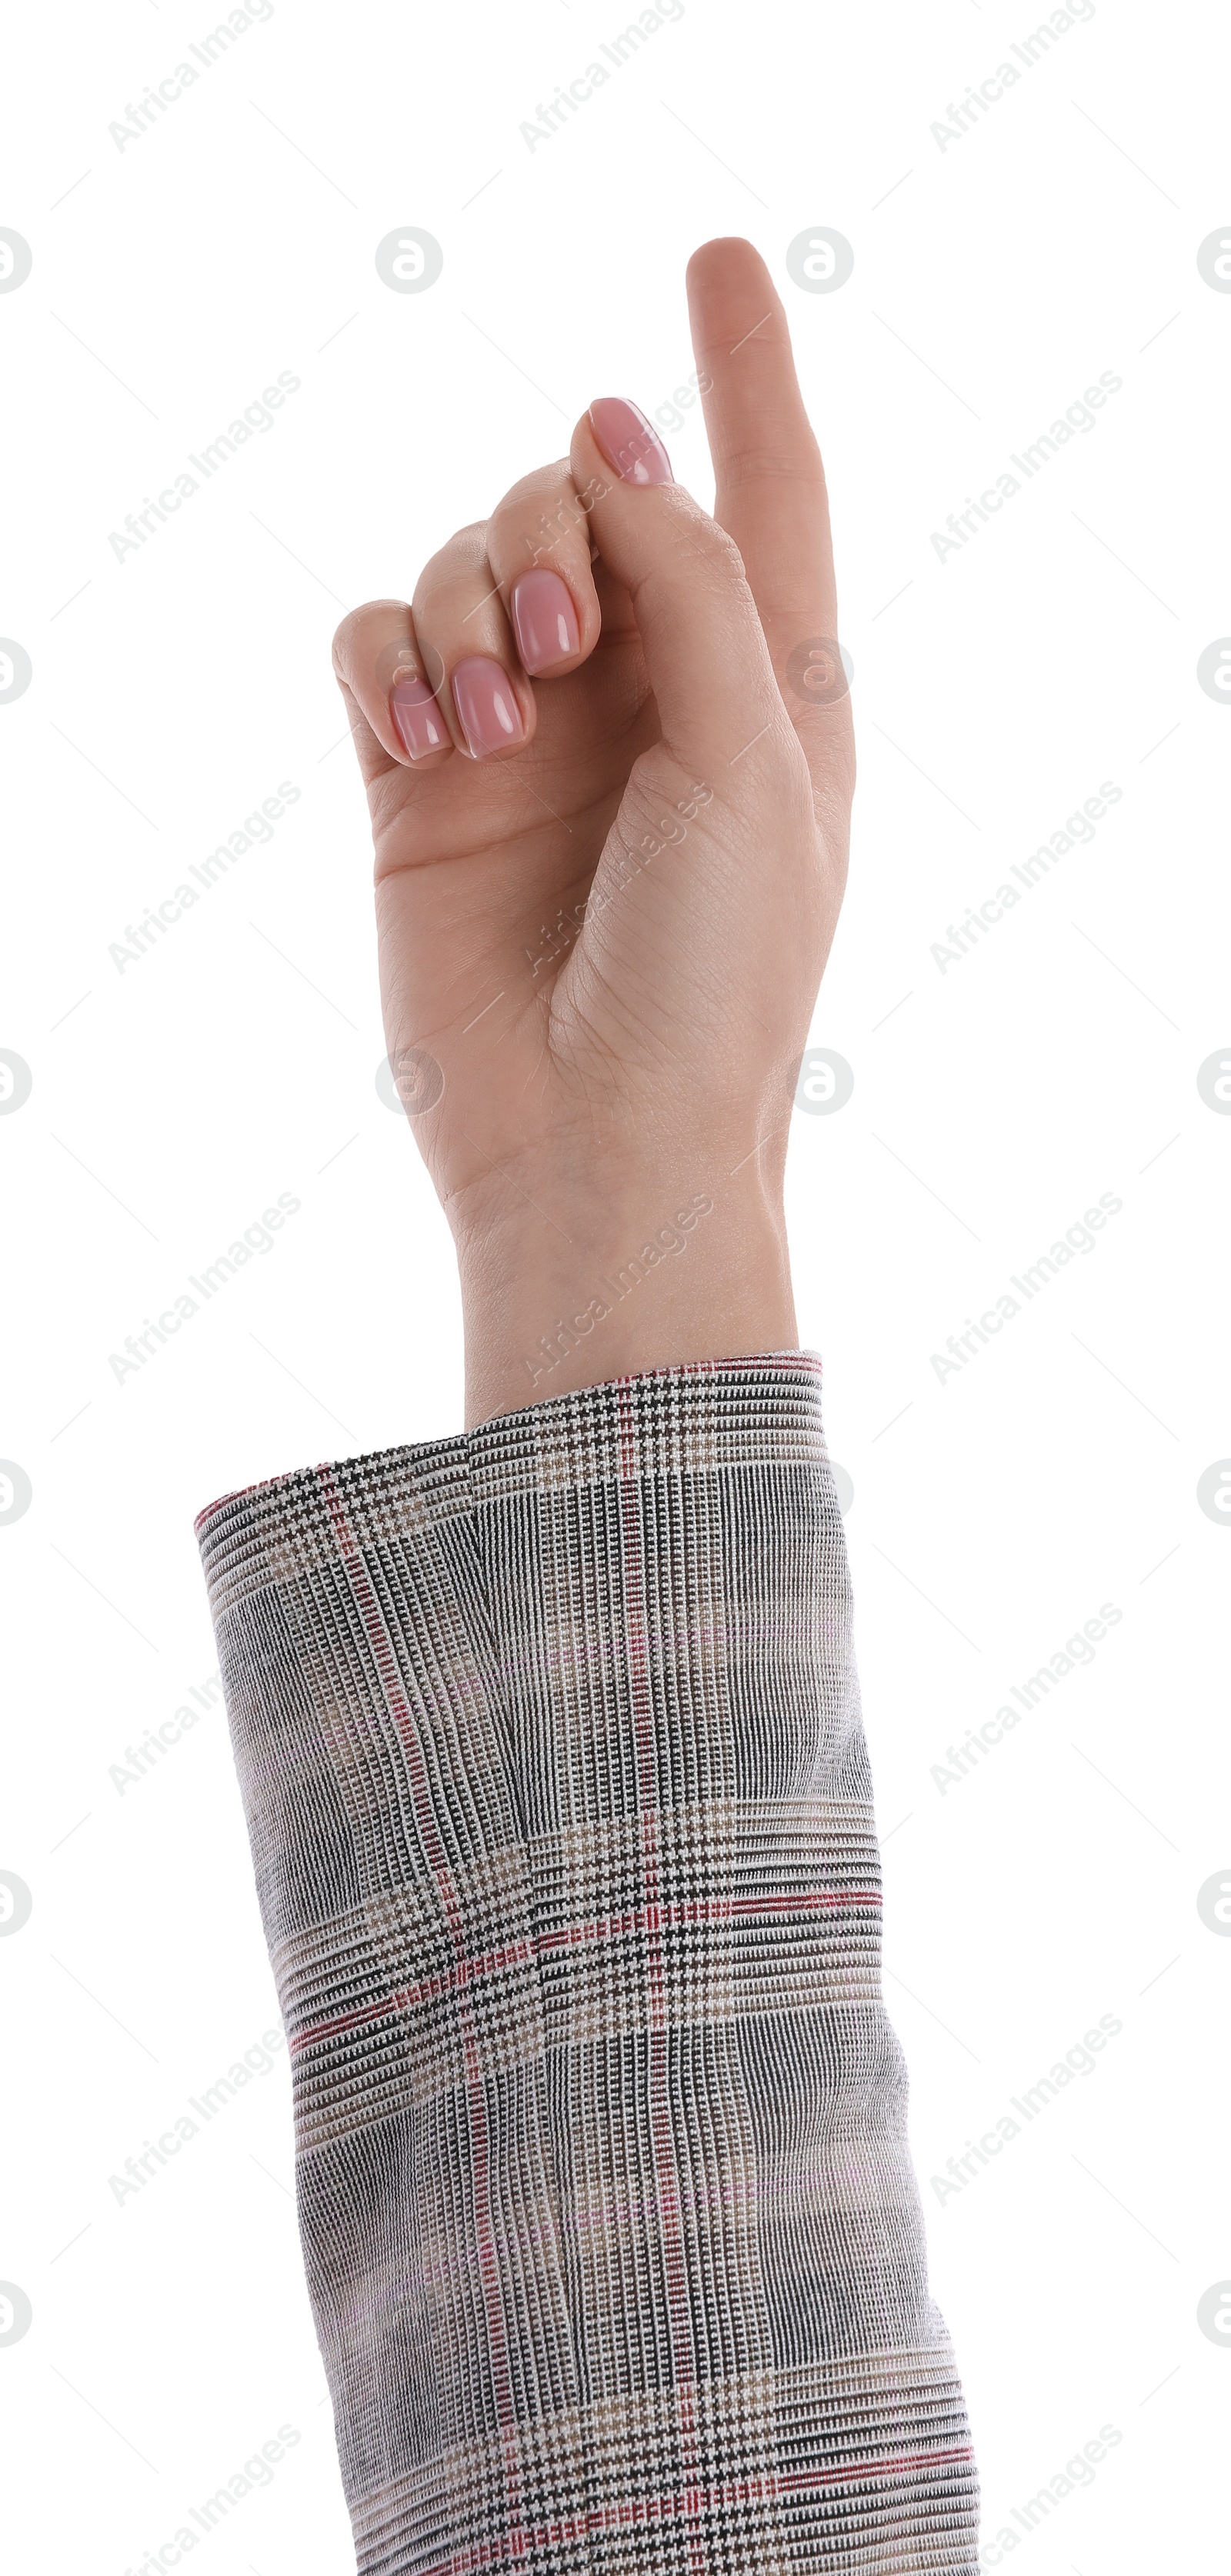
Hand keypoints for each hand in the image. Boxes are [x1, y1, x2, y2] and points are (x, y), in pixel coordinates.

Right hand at [332, 236, 853, 1425]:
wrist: (594, 1143)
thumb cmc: (713, 975)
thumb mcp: (750, 755)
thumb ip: (691, 573)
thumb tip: (602, 430)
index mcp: (764, 682)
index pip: (762, 488)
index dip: (745, 370)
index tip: (715, 255)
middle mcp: (642, 689)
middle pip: (579, 496)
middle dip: (557, 524)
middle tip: (562, 638)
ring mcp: (525, 733)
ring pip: (463, 556)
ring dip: (467, 602)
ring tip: (488, 720)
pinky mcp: (417, 782)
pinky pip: (374, 641)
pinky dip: (385, 652)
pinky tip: (418, 727)